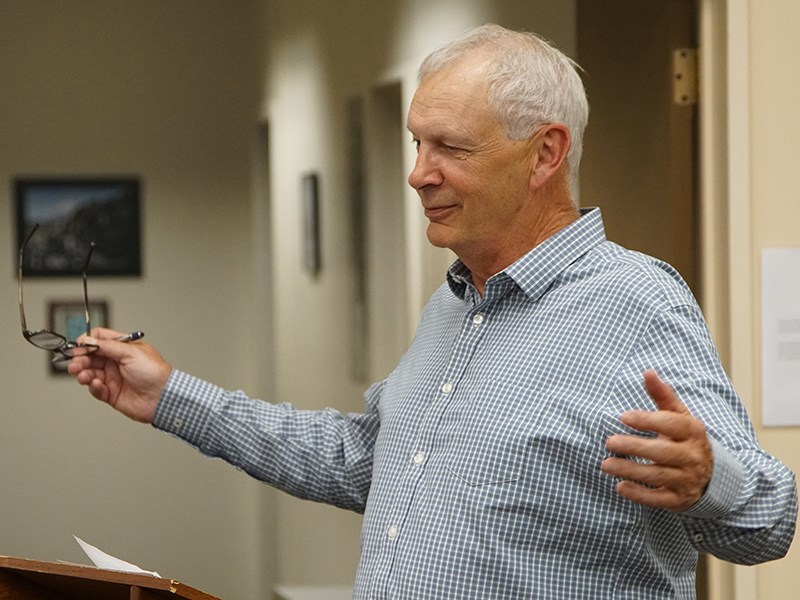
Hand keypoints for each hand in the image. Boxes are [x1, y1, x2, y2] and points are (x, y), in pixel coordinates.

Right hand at [67, 327, 171, 423]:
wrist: (162, 397)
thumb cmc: (154, 373)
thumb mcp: (131, 352)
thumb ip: (108, 346)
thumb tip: (88, 340)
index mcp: (123, 348)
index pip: (100, 339)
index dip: (87, 341)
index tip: (78, 345)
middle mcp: (116, 362)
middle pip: (90, 357)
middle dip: (80, 359)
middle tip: (75, 364)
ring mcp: (113, 377)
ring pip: (90, 372)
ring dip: (83, 373)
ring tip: (83, 376)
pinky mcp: (111, 393)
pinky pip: (95, 389)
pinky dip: (93, 386)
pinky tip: (97, 385)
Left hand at [601, 370, 712, 511]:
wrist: (712, 475)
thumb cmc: (685, 439)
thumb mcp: (679, 416)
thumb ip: (662, 396)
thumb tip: (648, 372)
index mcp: (693, 431)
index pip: (671, 424)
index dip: (647, 420)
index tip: (623, 417)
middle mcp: (692, 456)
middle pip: (662, 452)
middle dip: (634, 447)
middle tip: (609, 442)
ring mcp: (687, 479)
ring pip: (657, 475)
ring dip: (630, 470)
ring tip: (606, 464)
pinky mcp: (679, 500)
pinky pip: (659, 499)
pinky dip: (639, 494)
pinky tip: (621, 487)